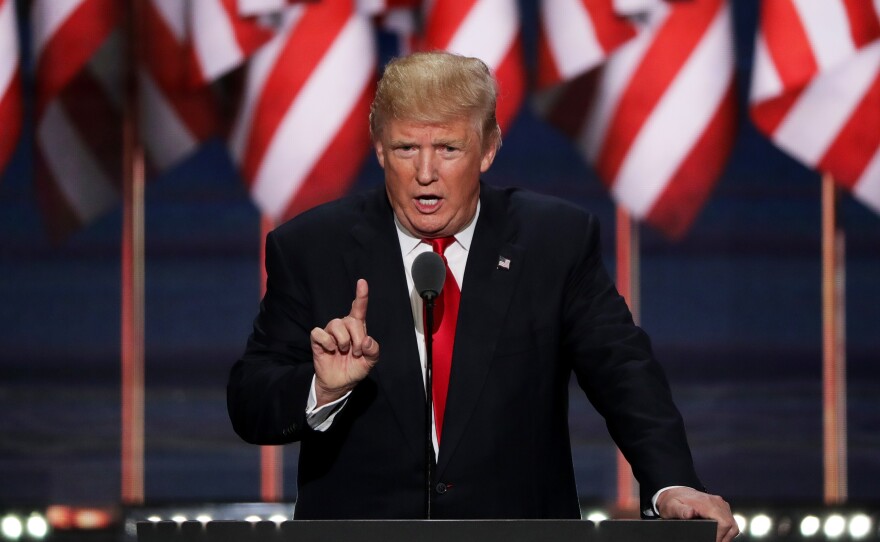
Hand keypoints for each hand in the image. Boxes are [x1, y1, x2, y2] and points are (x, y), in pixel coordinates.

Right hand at [310, 279, 379, 405]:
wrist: (340, 383)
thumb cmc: (355, 368)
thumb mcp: (370, 362)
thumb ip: (373, 350)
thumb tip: (366, 341)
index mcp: (357, 329)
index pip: (359, 308)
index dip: (361, 295)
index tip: (362, 282)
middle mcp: (343, 327)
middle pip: (350, 320)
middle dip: (357, 337)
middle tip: (357, 352)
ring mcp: (330, 333)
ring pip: (335, 324)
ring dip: (343, 340)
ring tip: (343, 351)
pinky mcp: (318, 340)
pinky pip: (319, 333)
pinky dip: (327, 342)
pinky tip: (330, 349)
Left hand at [656, 487, 738, 541]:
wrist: (674, 491)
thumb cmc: (673, 500)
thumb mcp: (672, 507)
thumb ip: (681, 511)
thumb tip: (690, 513)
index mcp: (706, 503)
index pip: (724, 522)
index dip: (721, 535)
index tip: (714, 541)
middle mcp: (715, 502)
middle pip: (731, 524)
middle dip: (725, 537)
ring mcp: (719, 503)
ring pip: (732, 522)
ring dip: (727, 534)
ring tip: (717, 539)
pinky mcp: (720, 505)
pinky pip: (729, 518)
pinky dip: (727, 528)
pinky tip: (719, 533)